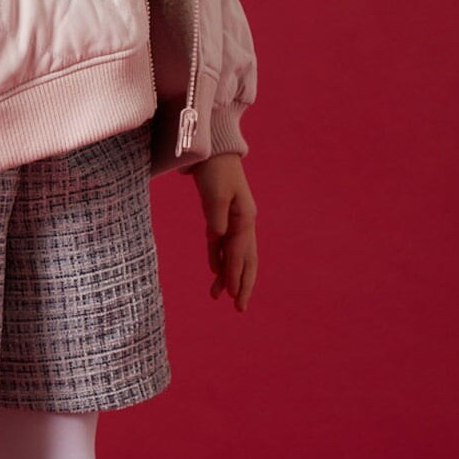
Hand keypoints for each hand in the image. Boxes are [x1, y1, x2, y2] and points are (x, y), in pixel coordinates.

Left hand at [190, 152, 257, 311]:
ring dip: (228, 275)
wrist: (212, 149)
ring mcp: (234, 219)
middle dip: (242, 284)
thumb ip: (217, 218)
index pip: (240, 253)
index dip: (236, 275)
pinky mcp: (221, 215)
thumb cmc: (215, 170)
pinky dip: (219, 258)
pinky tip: (215, 272)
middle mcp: (243, 222)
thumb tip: (219, 238)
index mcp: (245, 218)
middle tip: (239, 308)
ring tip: (219, 297)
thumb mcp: (215, 194)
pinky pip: (223, 243)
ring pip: (234, 254)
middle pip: (245, 259)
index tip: (233, 296)